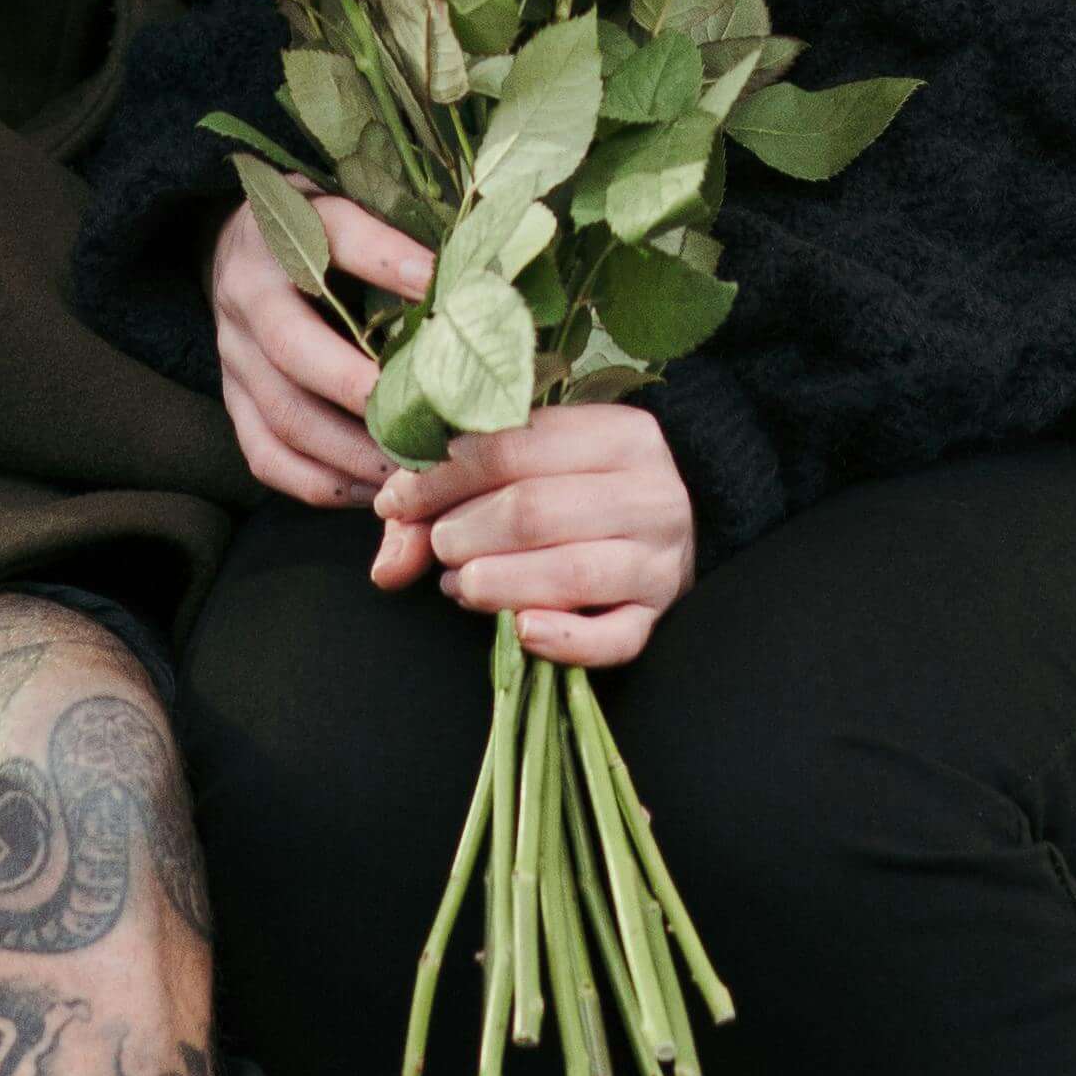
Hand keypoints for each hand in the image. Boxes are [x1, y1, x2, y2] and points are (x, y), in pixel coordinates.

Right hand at [207, 191, 438, 512]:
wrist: (238, 245)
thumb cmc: (319, 230)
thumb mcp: (351, 206)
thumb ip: (400, 236)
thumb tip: (480, 276)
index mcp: (284, 230)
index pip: (341, 239)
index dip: (392, 263)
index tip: (447, 291)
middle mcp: (248, 292)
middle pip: (295, 347)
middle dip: (364, 391)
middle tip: (428, 422)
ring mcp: (233, 352)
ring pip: (283, 414)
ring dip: (350, 452)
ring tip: (410, 471)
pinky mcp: (232, 400)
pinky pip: (265, 455)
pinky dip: (320, 482)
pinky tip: (370, 490)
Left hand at [383, 405, 697, 668]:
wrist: (688, 508)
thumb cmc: (587, 481)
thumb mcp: (533, 463)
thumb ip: (449, 499)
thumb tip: (386, 565)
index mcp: (617, 432)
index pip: (510, 447)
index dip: (439, 478)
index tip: (396, 502)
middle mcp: (648, 491)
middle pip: (535, 512)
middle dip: (465, 534)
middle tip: (437, 546)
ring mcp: (661, 557)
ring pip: (571, 574)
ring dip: (497, 584)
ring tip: (460, 585)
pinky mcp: (662, 614)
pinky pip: (616, 639)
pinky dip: (564, 642)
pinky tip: (520, 633)